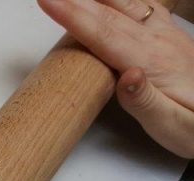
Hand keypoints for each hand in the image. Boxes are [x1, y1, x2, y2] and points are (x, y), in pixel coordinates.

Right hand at [38, 0, 193, 157]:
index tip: (48, 2)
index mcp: (153, 64)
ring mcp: (164, 35)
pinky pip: (140, 6)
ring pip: (125, 5)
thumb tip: (126, 77)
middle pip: (108, 16)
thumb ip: (146, 103)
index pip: (105, 36)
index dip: (74, 17)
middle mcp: (158, 43)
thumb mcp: (173, 127)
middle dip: (74, 2)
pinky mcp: (167, 36)